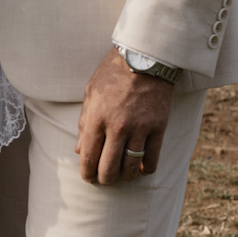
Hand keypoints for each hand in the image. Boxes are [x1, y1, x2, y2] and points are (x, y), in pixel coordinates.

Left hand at [76, 49, 173, 185]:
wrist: (144, 57)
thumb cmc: (113, 73)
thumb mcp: (91, 92)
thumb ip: (84, 122)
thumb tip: (79, 149)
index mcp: (97, 118)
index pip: (88, 157)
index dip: (87, 173)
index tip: (88, 177)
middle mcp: (117, 127)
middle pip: (109, 169)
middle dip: (105, 179)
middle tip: (105, 179)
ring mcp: (139, 128)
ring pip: (130, 168)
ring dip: (125, 176)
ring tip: (123, 174)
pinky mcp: (158, 128)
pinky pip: (152, 158)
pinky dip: (146, 169)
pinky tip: (142, 169)